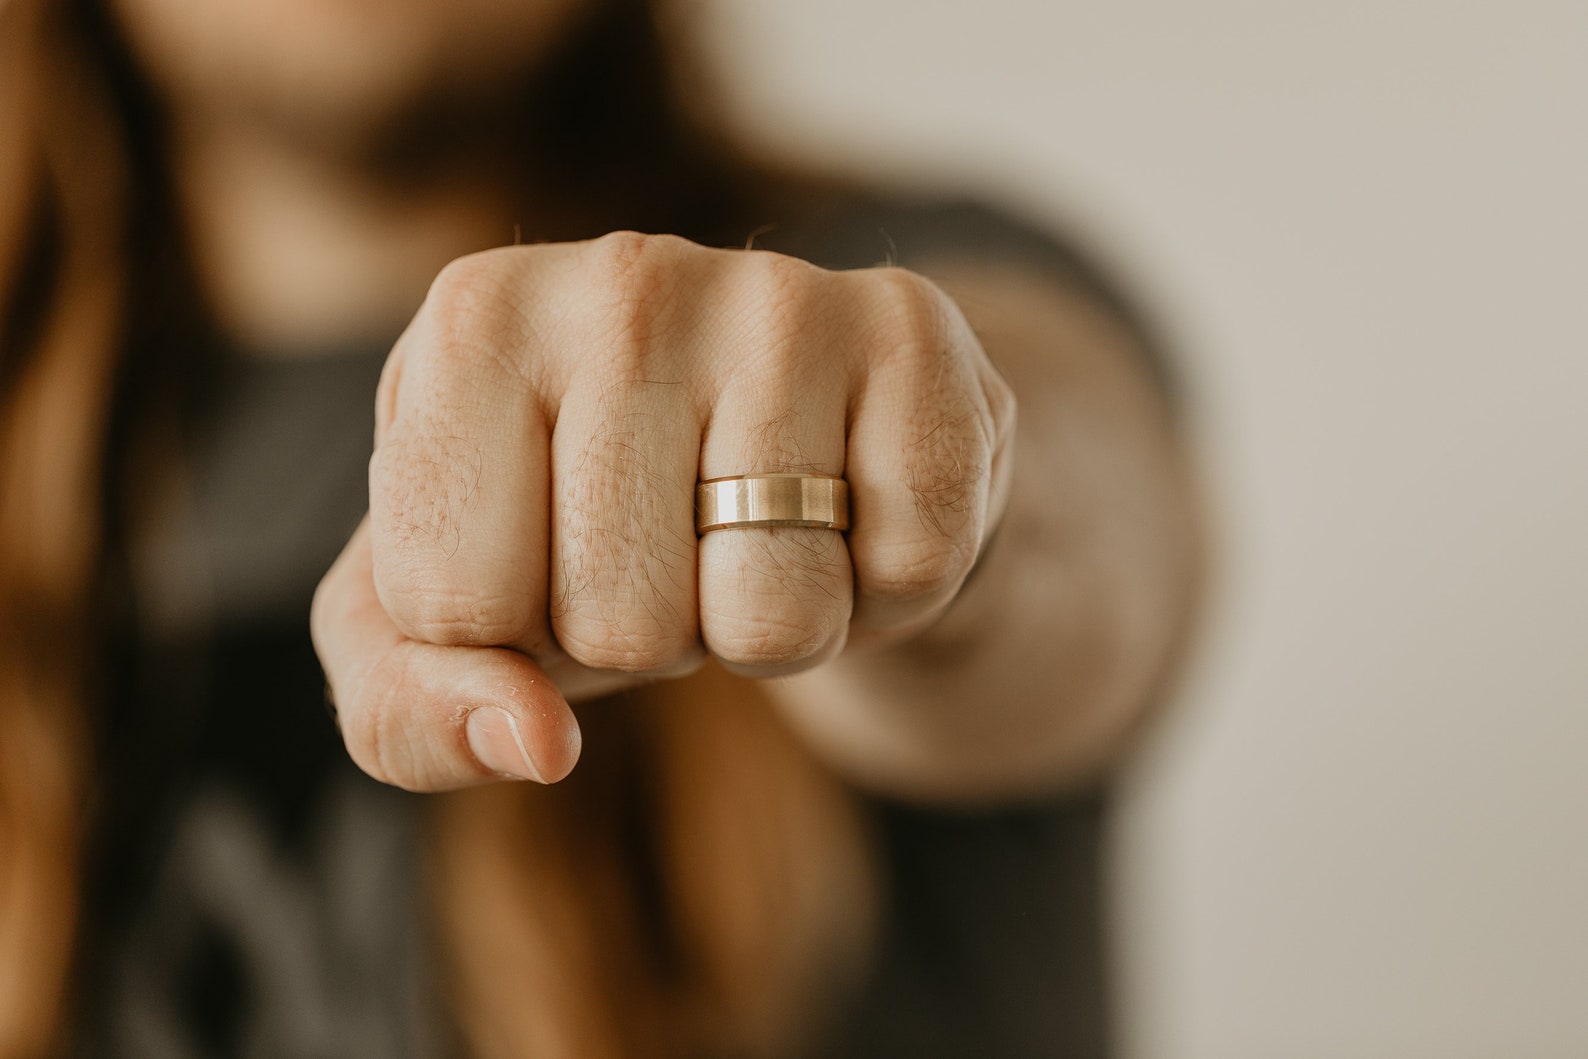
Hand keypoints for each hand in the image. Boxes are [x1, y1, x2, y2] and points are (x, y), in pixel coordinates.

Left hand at [311, 232, 1014, 790]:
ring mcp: (779, 296)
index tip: (549, 555)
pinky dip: (885, 588)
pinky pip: (909, 570)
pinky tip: (852, 507)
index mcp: (471, 326)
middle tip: (676, 549)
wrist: (793, 431)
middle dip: (653, 636)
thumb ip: (412, 703)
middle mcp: (620, 281)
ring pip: (774, 616)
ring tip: (764, 531)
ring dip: (771, 626)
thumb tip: (531, 743)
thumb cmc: (590, 522)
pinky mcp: (912, 331)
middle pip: (619, 624)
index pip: (453, 603)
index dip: (515, 633)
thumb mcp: (444, 616)